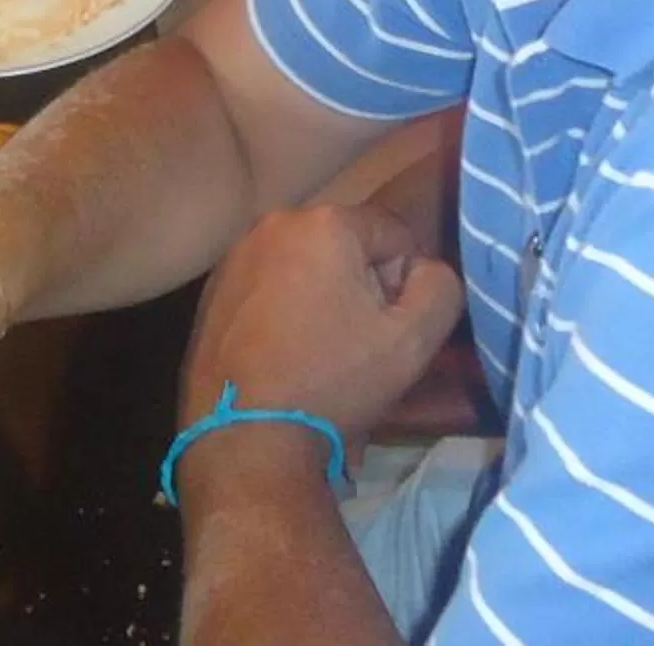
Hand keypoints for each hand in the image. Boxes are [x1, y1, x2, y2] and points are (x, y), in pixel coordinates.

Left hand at [181, 203, 463, 442]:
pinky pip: (270, 287)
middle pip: (346, 248)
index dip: (404, 285)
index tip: (387, 329)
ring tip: (319, 354)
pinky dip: (285, 312)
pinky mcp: (214, 288)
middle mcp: (274, 223)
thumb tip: (425, 269)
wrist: (247, 432)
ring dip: (323, 300)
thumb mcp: (412, 340)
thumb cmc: (335, 379)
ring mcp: (236, 255)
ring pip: (307, 267)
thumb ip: (440, 288)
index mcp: (324, 221)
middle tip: (356, 345)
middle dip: (361, 289)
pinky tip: (285, 356)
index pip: (395, 236)